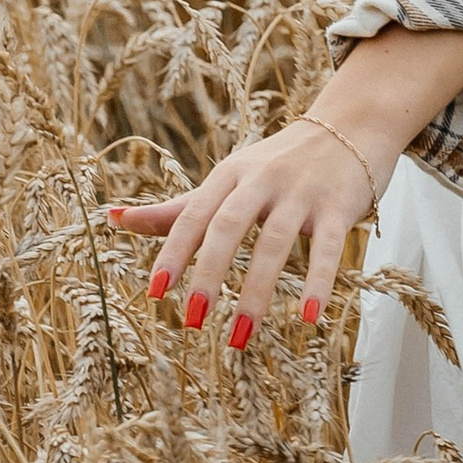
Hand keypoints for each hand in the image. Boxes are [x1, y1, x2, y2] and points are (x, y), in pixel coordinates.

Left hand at [107, 115, 379, 346]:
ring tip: (240, 336)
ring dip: (257, 292)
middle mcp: (262, 180)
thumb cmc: (278, 164)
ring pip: (275, 242)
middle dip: (208, 273)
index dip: (173, 252)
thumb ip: (175, 208)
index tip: (156, 292)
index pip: (193, 215)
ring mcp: (301, 192)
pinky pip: (328, 248)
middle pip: (228, 226)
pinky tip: (309, 317)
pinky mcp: (338, 206)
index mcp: (229, 175)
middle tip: (191, 320)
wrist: (352, 126)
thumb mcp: (227, 180)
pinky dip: (318, 282)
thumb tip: (111, 218)